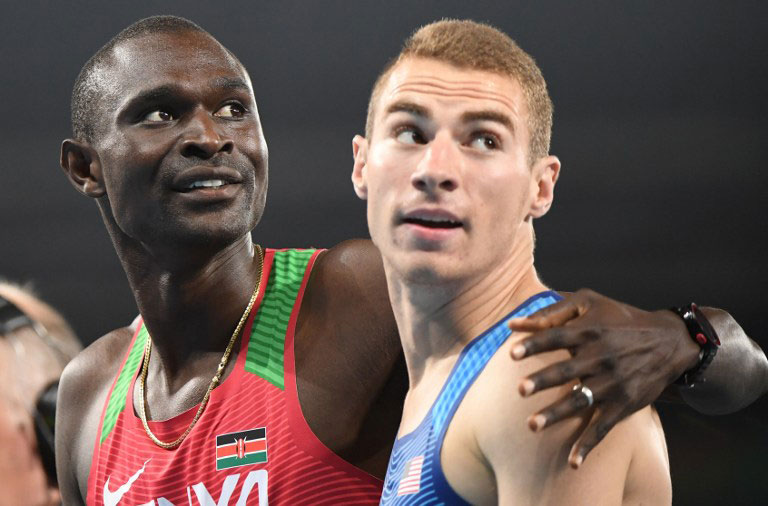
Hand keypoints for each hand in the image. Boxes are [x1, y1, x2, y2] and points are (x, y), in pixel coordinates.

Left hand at [508, 289, 699, 467]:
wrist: (668, 341)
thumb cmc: (620, 318)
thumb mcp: (589, 303)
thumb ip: (550, 312)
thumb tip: (513, 323)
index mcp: (589, 331)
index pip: (557, 337)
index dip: (535, 344)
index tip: (511, 353)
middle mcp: (600, 357)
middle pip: (566, 370)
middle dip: (543, 380)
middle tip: (520, 389)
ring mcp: (612, 383)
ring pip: (581, 401)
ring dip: (556, 413)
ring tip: (532, 424)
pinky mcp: (624, 404)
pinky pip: (604, 427)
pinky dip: (589, 445)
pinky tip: (573, 462)